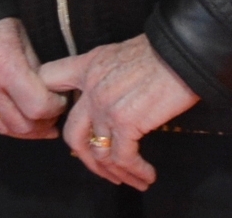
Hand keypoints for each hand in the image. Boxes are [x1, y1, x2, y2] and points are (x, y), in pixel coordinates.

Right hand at [0, 17, 64, 139]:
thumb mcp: (24, 40)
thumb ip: (37, 71)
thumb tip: (52, 95)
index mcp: (5, 66)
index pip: (38, 106)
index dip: (56, 108)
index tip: (60, 100)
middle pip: (23, 126)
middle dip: (44, 124)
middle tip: (52, 114)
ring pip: (5, 130)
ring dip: (25, 130)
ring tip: (36, 121)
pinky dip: (4, 124)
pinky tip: (13, 116)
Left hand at [37, 36, 199, 188]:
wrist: (182, 52)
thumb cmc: (161, 52)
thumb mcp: (120, 53)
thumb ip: (106, 75)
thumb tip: (111, 99)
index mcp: (87, 66)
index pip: (49, 79)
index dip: (51, 102)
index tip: (71, 121)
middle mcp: (91, 87)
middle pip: (72, 134)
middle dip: (87, 160)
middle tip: (105, 169)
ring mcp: (105, 106)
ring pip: (98, 153)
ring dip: (116, 173)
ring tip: (133, 180)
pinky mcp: (126, 122)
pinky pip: (122, 158)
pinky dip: (135, 172)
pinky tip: (146, 175)